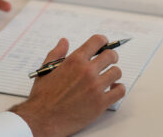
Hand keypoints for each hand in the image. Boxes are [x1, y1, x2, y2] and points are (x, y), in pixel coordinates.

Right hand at [10, 35, 125, 136]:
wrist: (42, 120)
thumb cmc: (42, 97)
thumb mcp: (46, 70)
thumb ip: (56, 53)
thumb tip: (64, 41)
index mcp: (74, 61)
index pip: (97, 41)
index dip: (103, 41)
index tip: (104, 44)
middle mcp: (87, 71)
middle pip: (111, 56)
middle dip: (111, 56)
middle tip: (108, 61)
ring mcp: (95, 87)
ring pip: (117, 72)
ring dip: (113, 73)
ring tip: (108, 77)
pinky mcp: (101, 103)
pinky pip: (120, 91)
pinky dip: (118, 89)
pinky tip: (112, 89)